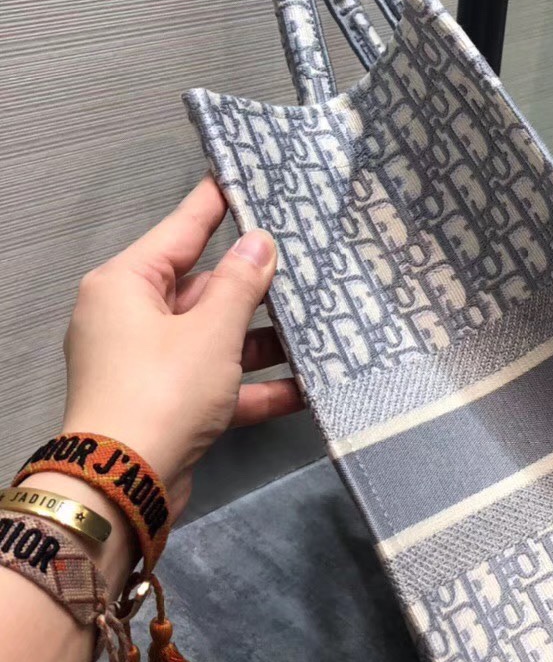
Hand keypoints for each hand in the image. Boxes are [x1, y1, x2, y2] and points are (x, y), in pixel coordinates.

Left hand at [60, 176, 303, 516]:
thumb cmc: (162, 390)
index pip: (180, 230)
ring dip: (263, 341)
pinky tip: (306, 387)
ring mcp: (150, 365)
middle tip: (303, 259)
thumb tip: (260, 243)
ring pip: (215, 339)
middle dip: (255, 285)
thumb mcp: (210, 331)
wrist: (125, 483)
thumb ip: (240, 285)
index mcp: (127, 284)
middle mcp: (132, 318)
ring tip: (317, 325)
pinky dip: (256, 387)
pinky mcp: (169, 404)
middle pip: (202, 288)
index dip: (214, 205)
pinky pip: (219, 384)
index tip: (242, 178)